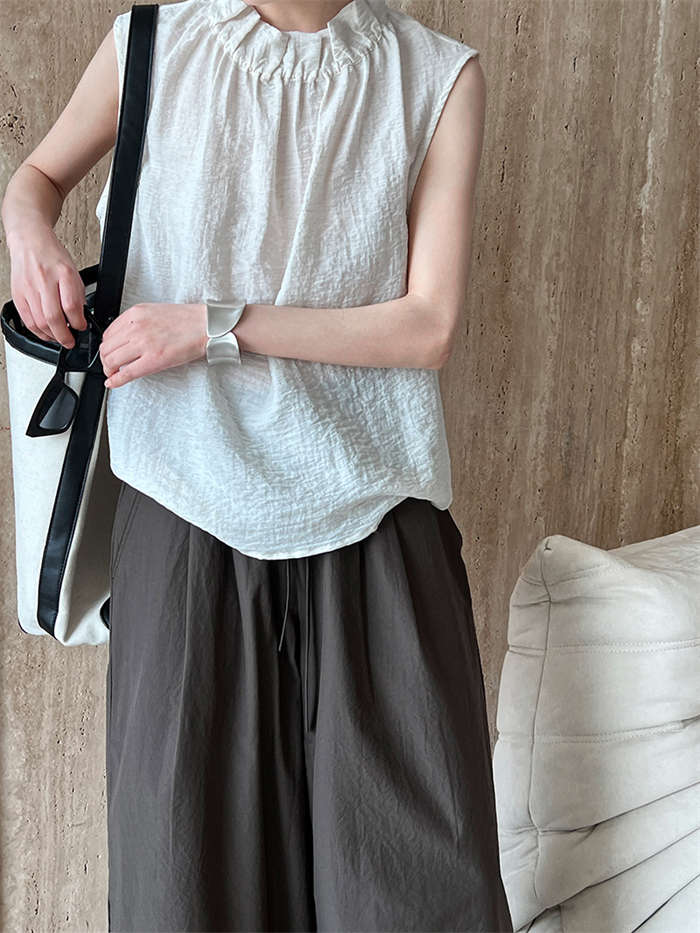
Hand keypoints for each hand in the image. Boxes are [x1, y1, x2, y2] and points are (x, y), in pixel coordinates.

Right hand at [7, 223, 87, 346]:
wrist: (30, 242)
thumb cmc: (52, 256)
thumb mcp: (73, 272)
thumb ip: (77, 295)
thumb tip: (80, 318)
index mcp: (63, 274)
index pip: (71, 306)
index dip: (78, 323)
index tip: (81, 327)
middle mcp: (44, 281)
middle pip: (53, 317)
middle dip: (64, 336)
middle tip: (70, 342)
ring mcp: (28, 288)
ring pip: (39, 322)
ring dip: (51, 336)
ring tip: (60, 338)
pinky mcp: (18, 295)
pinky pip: (27, 320)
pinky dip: (37, 332)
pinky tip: (46, 334)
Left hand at [100, 302, 206, 387]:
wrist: (206, 326)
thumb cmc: (187, 320)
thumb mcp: (155, 312)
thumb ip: (137, 323)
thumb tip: (124, 339)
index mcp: (135, 313)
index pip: (108, 333)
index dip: (106, 347)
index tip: (110, 353)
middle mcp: (136, 327)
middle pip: (106, 348)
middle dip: (105, 360)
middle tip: (110, 367)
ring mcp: (144, 343)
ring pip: (112, 360)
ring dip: (109, 370)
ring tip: (114, 374)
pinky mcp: (153, 360)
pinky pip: (126, 373)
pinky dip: (116, 381)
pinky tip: (113, 383)